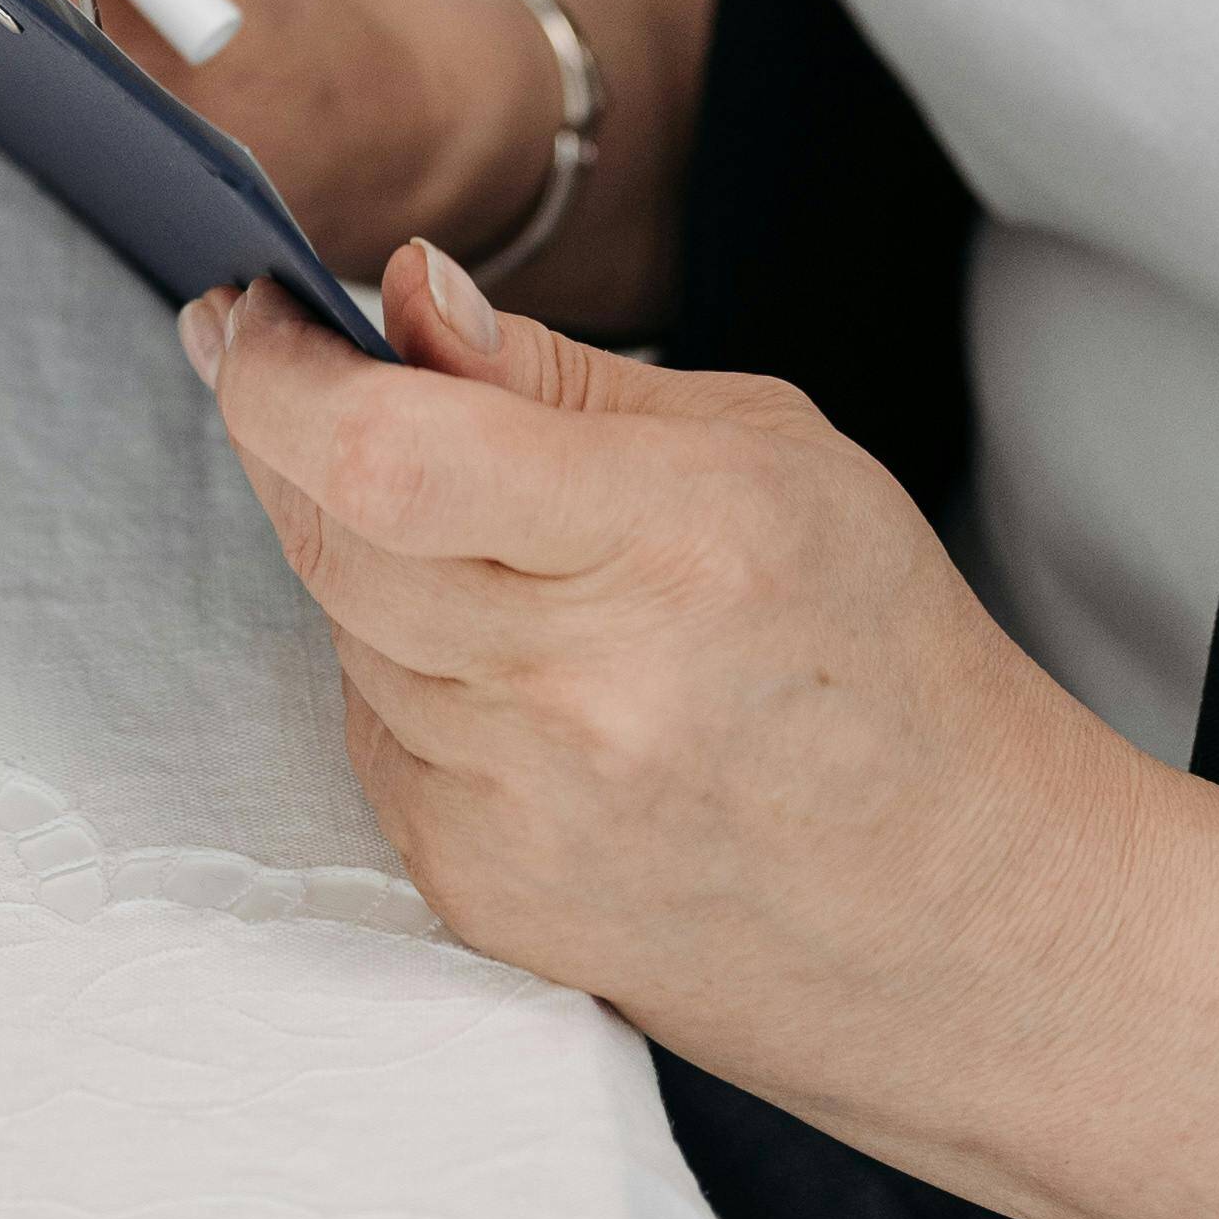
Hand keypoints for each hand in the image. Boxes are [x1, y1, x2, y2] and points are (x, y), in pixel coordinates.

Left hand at [190, 243, 1159, 1130]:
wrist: (971, 926)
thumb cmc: (882, 657)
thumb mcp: (768, 448)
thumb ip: (559, 374)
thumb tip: (408, 292)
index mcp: (674, 543)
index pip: (391, 450)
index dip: (284, 371)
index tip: (247, 306)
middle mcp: (586, 694)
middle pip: (333, 531)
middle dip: (285, 426)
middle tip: (282, 355)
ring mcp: (528, 816)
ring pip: (341, 626)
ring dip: (355, 548)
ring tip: (467, 526)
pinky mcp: (488, 901)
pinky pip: (372, 734)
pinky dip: (397, 665)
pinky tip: (496, 652)